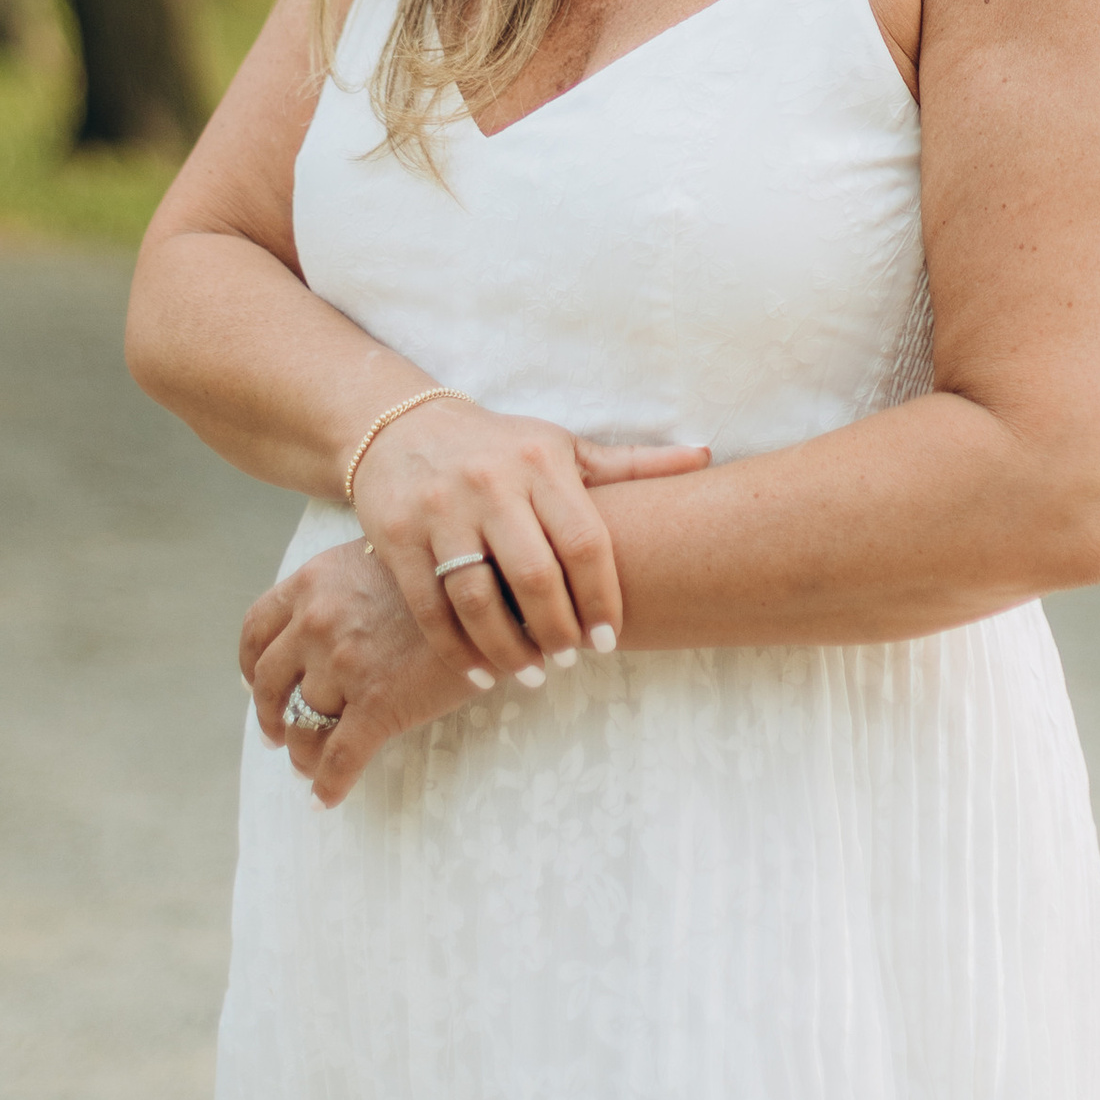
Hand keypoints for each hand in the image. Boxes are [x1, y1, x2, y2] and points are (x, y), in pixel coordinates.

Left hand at [239, 540, 477, 807]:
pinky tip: (324, 802)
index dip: (252, 663)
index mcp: (314, 582)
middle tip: (277, 734)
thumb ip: (345, 586)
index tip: (255, 683)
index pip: (257, 629)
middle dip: (270, 715)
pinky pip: (339, 759)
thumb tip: (328, 617)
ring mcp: (345, 665)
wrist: (500, 583)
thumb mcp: (382, 557)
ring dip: (301, 753)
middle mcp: (318, 622)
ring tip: (307, 766)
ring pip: (303, 726)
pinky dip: (327, 786)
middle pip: (271, 683)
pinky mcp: (378, 706)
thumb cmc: (449, 568)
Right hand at [348, 397, 709, 684]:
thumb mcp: (562, 447)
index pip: (583, 541)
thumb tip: (704, 456)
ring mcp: (439, 511)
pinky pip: (430, 609)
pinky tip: (483, 672)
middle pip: (535, 577)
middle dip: (559, 631)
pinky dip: (458, 650)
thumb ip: (630, 464)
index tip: (609, 639)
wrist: (401, 426)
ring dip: (510, 650)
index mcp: (540, 462)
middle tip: (572, 659)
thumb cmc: (500, 446)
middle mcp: (490, 484)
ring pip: (479, 600)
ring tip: (532, 672)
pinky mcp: (395, 537)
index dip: (602, 599)